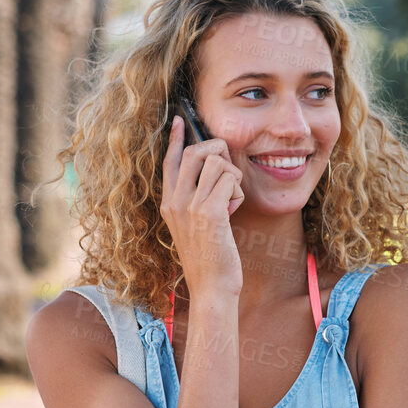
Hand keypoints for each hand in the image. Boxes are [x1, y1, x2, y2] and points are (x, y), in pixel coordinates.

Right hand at [161, 115, 244, 297]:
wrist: (211, 288)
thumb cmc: (209, 259)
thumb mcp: (196, 225)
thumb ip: (198, 199)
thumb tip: (215, 171)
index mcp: (169, 204)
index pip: (170, 161)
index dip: (177, 138)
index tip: (180, 120)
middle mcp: (175, 201)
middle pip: (196, 152)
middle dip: (218, 151)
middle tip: (228, 169)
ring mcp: (189, 205)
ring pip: (217, 163)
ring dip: (232, 178)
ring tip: (231, 201)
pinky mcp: (209, 212)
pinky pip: (230, 180)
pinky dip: (238, 193)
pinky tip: (234, 212)